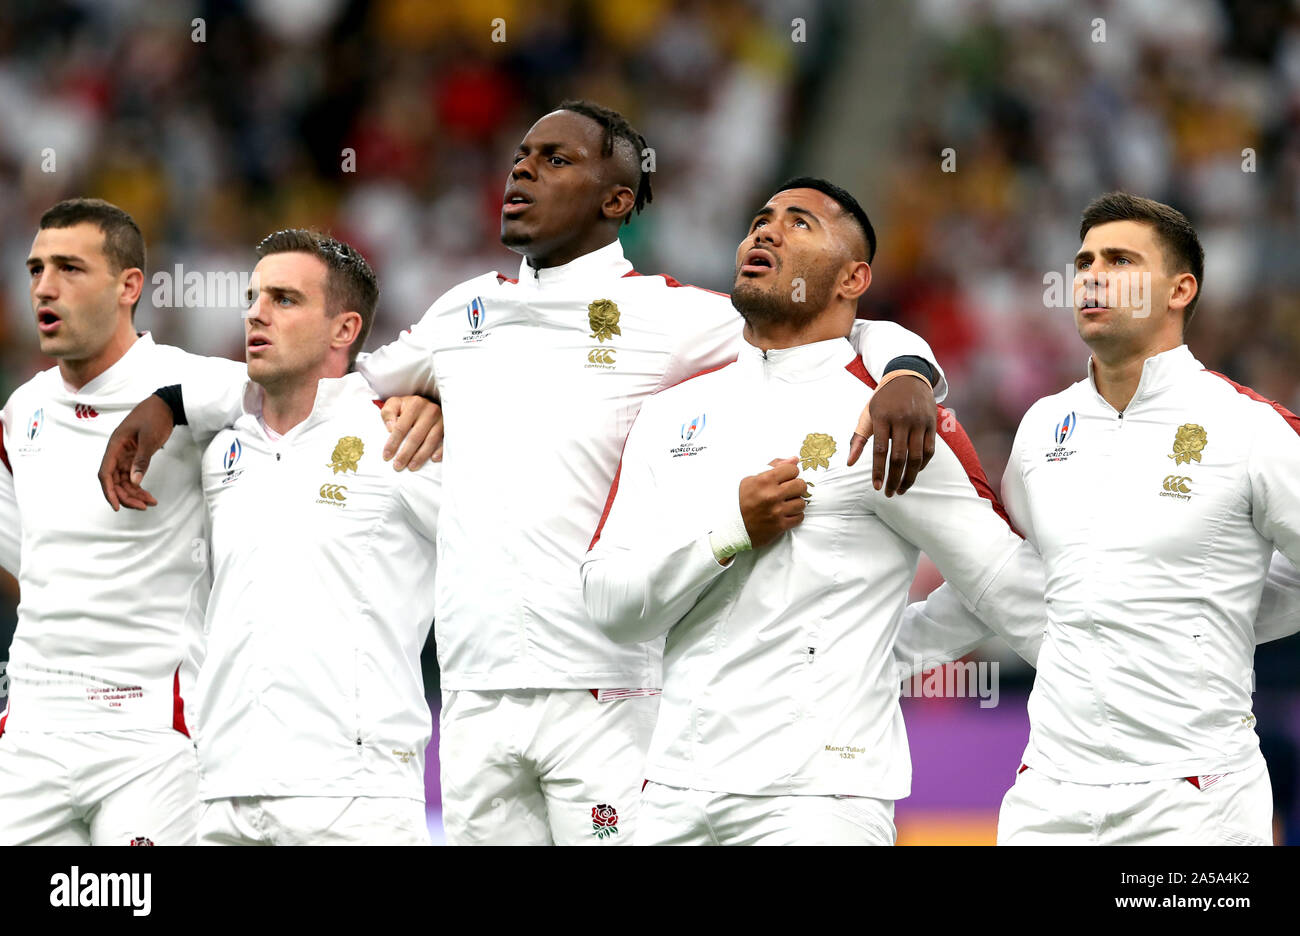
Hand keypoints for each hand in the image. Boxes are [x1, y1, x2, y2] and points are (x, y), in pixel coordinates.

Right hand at [98, 395, 174, 510]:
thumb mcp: (149, 438)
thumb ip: (142, 460)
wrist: (165, 405)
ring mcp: (125, 456)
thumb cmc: (154, 417)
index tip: (117, 506)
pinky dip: (139, 487)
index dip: (109, 491)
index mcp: (115, 446)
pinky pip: (132, 477)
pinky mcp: (134, 458)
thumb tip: (135, 481)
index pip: (105, 473)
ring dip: (134, 494)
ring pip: (124, 481)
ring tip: (150, 503)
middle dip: (126, 496)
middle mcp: (117, 453)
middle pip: (114, 481)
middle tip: (143, 506)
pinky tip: (148, 496)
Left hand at [380, 395, 443, 469]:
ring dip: (421, 456)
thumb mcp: (394, 404)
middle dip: (406, 453)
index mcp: (414, 405)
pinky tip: (433, 459)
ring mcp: (441, 419)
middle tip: (398, 466)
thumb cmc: (407, 407)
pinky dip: (440, 450)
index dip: (393, 443)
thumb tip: (390, 428)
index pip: (401, 427)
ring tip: (412, 467)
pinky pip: (445, 440)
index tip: (386, 456)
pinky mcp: (449, 426)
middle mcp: (430, 411)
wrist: (427, 402)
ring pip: (431, 440)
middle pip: (416, 436)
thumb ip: (388, 413)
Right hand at [738, 457, 808, 548]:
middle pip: (801, 485)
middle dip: (796, 487)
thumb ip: (773, 467)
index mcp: (764, 481)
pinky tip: (786, 514)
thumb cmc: (740, 500)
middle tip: (789, 491)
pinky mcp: (780, 526)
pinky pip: (799, 517)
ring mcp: (777, 512)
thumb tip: (794, 459)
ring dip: (796, 503)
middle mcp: (772, 495)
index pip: (793, 469)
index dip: (790, 473)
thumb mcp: (751, 479)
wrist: (730, 525)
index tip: (786, 478)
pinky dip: (795, 516)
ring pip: (802, 502)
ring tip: (786, 503)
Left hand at [847, 374, 935, 496]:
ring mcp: (919, 422)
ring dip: (910, 477)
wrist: (908, 377)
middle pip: (899, 457)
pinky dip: (922, 465)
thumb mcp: (868, 415)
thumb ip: (858, 439)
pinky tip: (914, 473)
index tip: (876, 487)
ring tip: (901, 490)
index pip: (880, 450)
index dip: (878, 471)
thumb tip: (849, 463)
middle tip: (889, 494)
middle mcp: (902, 419)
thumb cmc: (883, 400)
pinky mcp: (932, 424)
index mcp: (883, 417)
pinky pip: (929, 450)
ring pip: (916, 457)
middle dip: (894, 479)